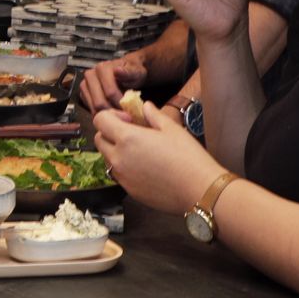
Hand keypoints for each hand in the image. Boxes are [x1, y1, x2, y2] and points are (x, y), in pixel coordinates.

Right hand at [78, 53, 147, 113]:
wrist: (127, 72)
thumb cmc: (132, 73)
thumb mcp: (135, 71)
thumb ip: (128, 72)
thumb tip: (117, 70)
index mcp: (102, 69)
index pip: (110, 93)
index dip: (120, 104)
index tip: (129, 111)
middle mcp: (90, 75)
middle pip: (99, 102)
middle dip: (113, 112)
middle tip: (124, 117)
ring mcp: (85, 85)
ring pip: (93, 108)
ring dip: (107, 115)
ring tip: (119, 115)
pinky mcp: (83, 94)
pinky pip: (91, 109)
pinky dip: (102, 114)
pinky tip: (112, 113)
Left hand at [91, 101, 225, 213]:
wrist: (199, 190)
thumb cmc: (189, 157)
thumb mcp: (172, 129)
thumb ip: (153, 115)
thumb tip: (144, 106)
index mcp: (127, 138)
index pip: (100, 120)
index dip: (111, 115)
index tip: (129, 119)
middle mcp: (118, 158)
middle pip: (99, 139)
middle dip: (110, 132)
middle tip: (132, 132)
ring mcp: (122, 176)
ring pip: (107, 158)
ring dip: (116, 150)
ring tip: (140, 150)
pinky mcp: (128, 190)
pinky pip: (118, 174)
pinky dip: (125, 167)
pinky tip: (146, 167)